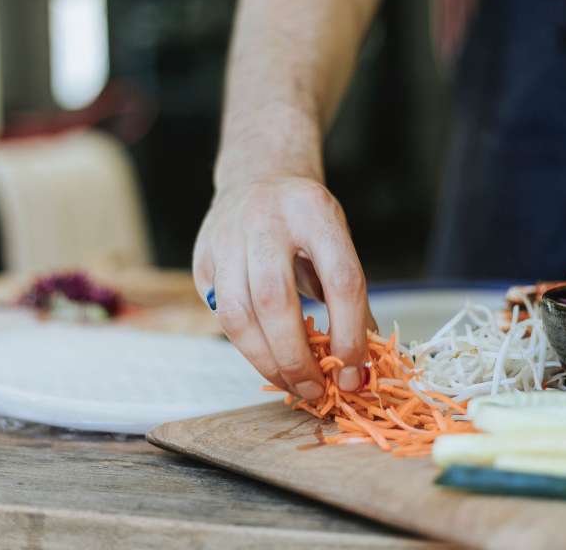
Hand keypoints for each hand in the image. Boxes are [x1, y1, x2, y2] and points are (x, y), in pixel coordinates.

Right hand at [193, 176, 373, 398]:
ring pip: (238, 313)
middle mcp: (266, 220)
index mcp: (314, 211)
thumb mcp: (338, 239)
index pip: (340, 279)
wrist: (258, 175)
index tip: (355, 372)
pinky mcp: (202, 257)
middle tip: (316, 390)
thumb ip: (350, 295)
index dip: (349, 334)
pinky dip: (246, 345)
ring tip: (290, 384)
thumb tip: (362, 364)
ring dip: (265, 361)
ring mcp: (226, 237)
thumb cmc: (305, 218)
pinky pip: (222, 313)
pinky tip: (266, 358)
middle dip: (296, 357)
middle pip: (276, 300)